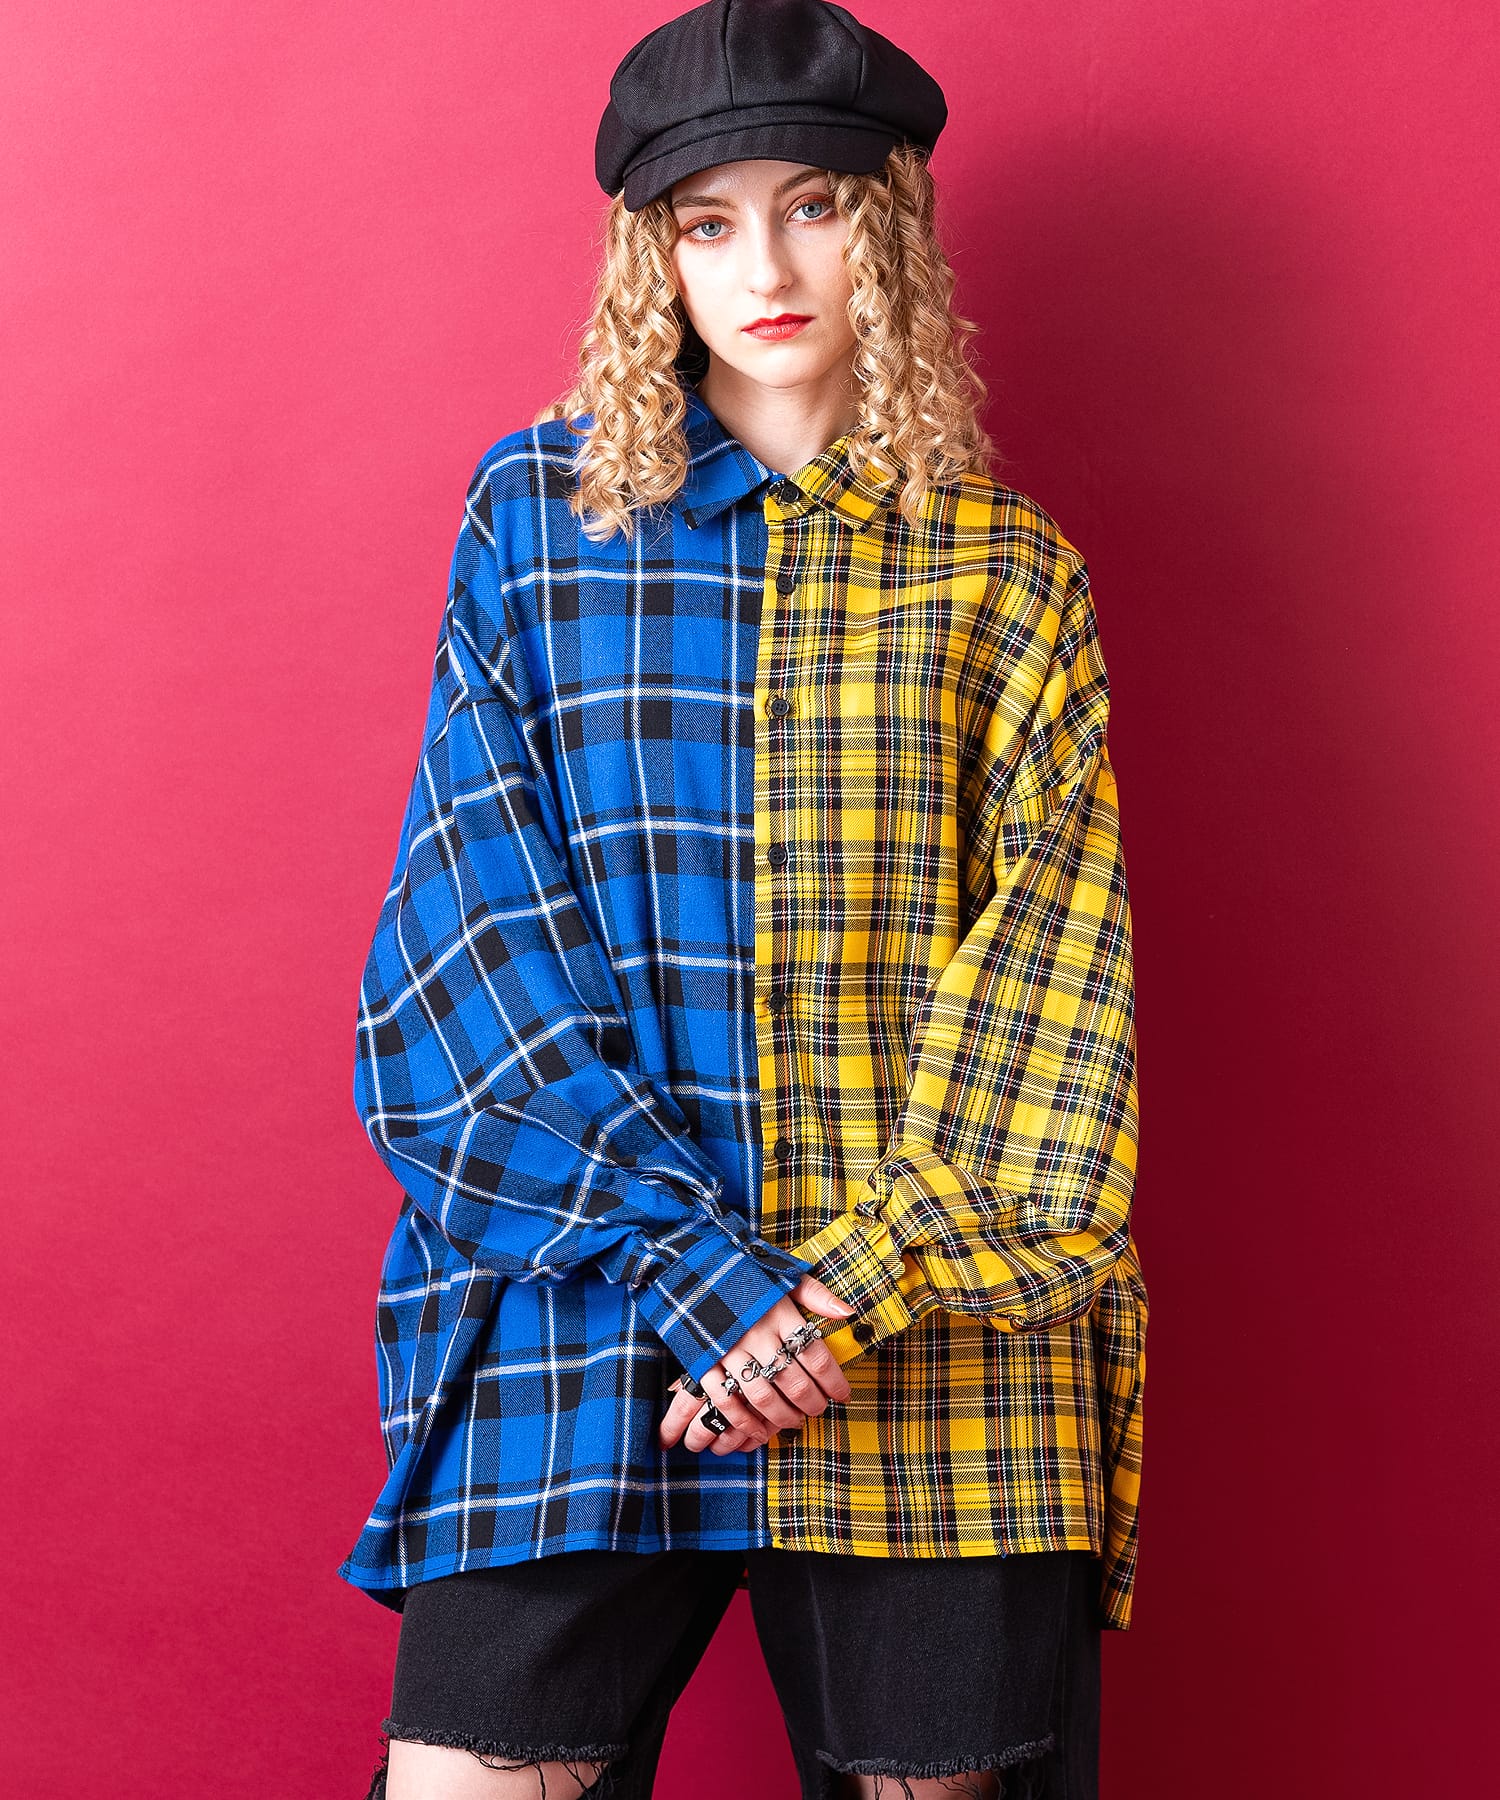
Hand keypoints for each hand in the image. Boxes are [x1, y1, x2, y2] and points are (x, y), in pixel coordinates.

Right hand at [657, 1274, 856, 1455]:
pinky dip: (743, 1421)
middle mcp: (756, 1333)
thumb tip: (848, 1313)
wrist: (695, 1268)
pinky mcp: (704, 1361)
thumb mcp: (783, 1275)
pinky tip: (759, 1431)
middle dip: (812, 1403)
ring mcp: (728, 1350)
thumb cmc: (746, 1274)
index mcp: (779, 1312)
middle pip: (793, 1382)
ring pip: (763, 1396)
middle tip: (819, 1410)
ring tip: (795, 1421)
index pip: (816, 1356)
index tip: (843, 1394)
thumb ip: (816, 1294)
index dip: (834, 1381)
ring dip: (783, 1416)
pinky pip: (725, 1399)